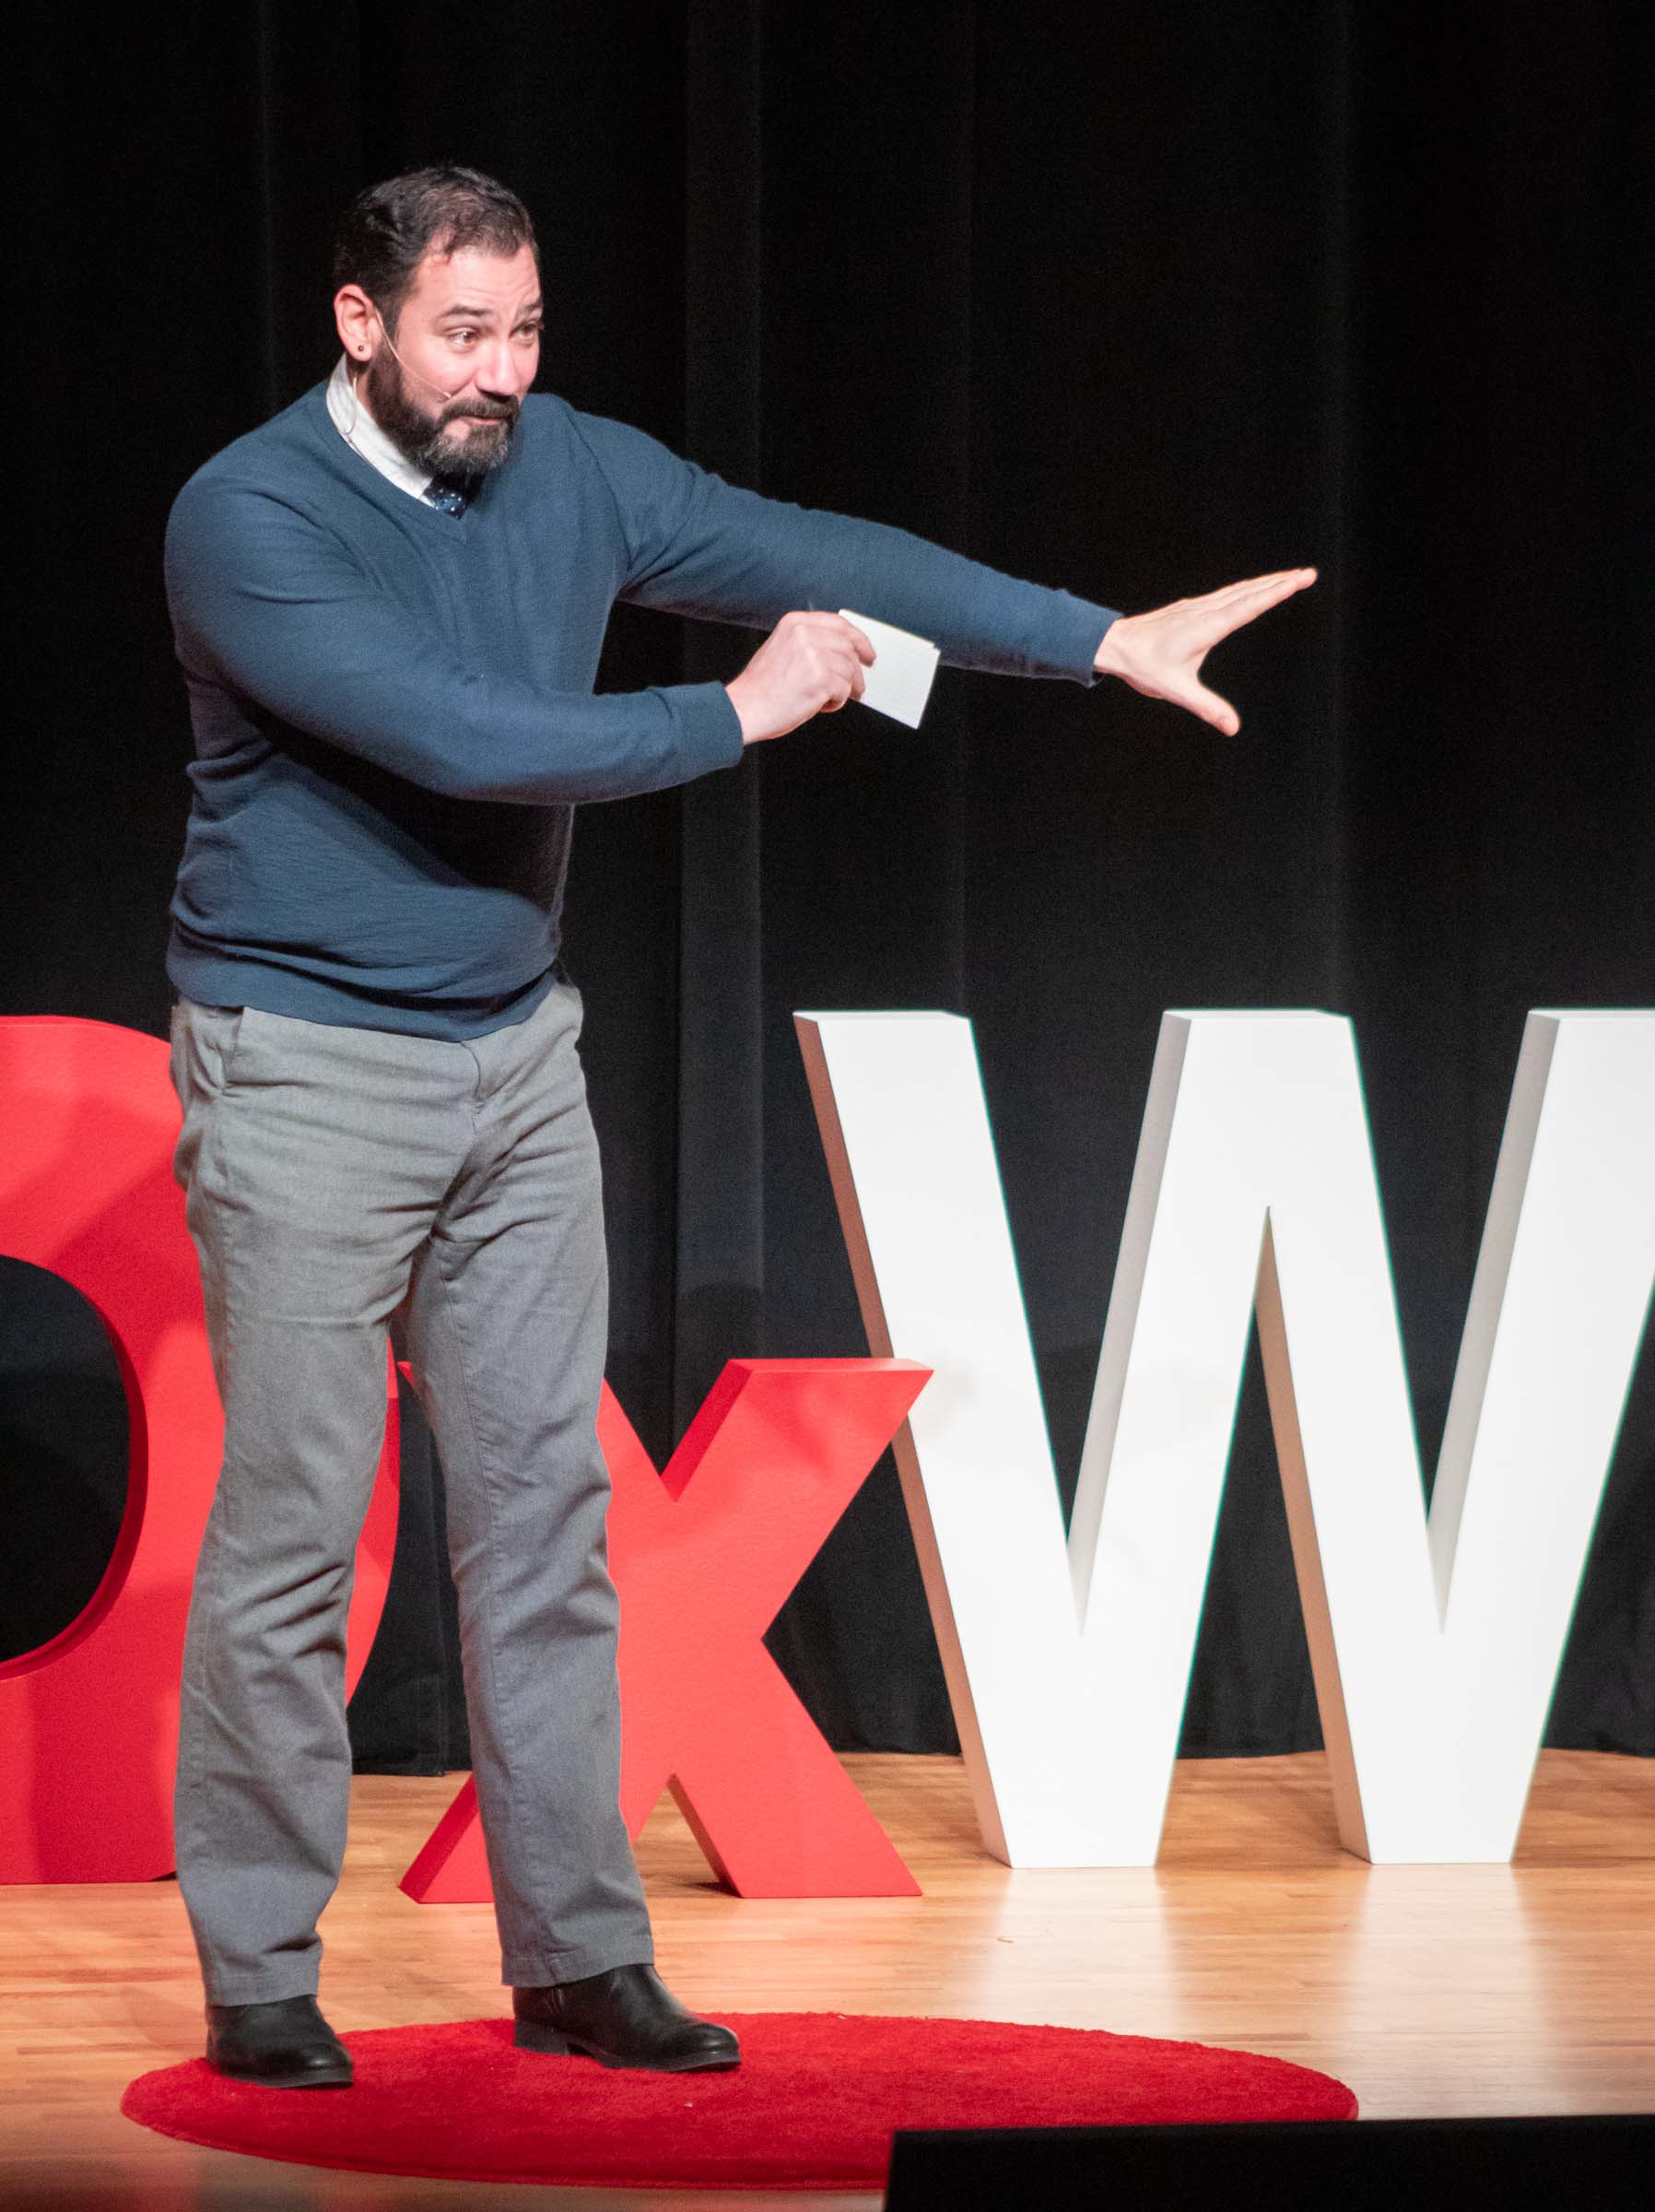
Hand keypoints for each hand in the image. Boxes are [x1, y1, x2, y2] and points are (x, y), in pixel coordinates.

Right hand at [725, 611, 876, 744]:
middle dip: (856, 671)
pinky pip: (844, 690)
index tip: (867, 652)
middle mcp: (805, 633)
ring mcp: (813, 654)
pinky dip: (836, 702)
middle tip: (858, 686)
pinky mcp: (820, 678)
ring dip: (842, 689)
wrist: (745, 708)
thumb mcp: (782, 648)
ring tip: (823, 698)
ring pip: (849, 670)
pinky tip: (818, 705)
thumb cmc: (761, 687)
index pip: (839, 624)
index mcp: (795, 623)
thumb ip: (809, 642)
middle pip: (849, 648)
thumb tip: (842, 653)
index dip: (859, 639)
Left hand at [1092, 568, 1316, 734]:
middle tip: (1309, 573)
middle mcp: (1204, 611)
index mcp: (1206, 626)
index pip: (1248, 606)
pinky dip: (1247, 588)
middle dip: (1281, 581)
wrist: (1114, 645)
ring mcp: (1197, 606)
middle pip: (1249, 591)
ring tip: (1290, 576)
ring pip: (1238, 589)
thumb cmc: (1144, 666)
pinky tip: (1252, 589)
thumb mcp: (1177, 690)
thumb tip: (1233, 728)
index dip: (1276, 592)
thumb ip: (1207, 708)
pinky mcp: (1191, 608)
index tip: (1299, 579)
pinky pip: (1226, 594)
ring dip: (1266, 582)